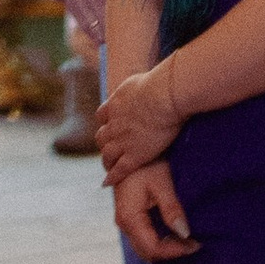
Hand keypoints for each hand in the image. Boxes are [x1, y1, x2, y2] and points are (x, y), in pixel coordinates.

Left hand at [97, 60, 184, 183]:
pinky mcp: (134, 155)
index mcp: (115, 104)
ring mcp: (122, 140)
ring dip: (107, 161)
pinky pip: (119, 169)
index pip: (102, 116)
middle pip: (101, 136)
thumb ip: (140, 87)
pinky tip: (108, 183)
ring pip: (107, 154)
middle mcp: (114, 123)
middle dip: (104, 143)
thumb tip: (151, 82)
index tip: (108, 128)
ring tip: (108, 167)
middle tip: (108, 149)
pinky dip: (112, 177)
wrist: (163, 96)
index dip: (105, 124)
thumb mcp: (141, 80)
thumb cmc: (159, 84)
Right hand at [112, 159, 198, 259]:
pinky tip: (175, 230)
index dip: (175, 250)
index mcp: (129, 216)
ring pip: (144, 246)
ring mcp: (124, 219)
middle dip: (171, 251)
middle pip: (147, 252)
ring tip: (187, 237)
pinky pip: (143, 236)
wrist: (129, 147)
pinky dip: (160, 238)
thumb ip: (172, 209)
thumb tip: (185, 234)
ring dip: (166, 246)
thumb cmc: (147, 162)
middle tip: (194, 243)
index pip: (153, 248)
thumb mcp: (162, 182)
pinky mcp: (129, 215)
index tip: (196, 244)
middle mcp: (123, 222)